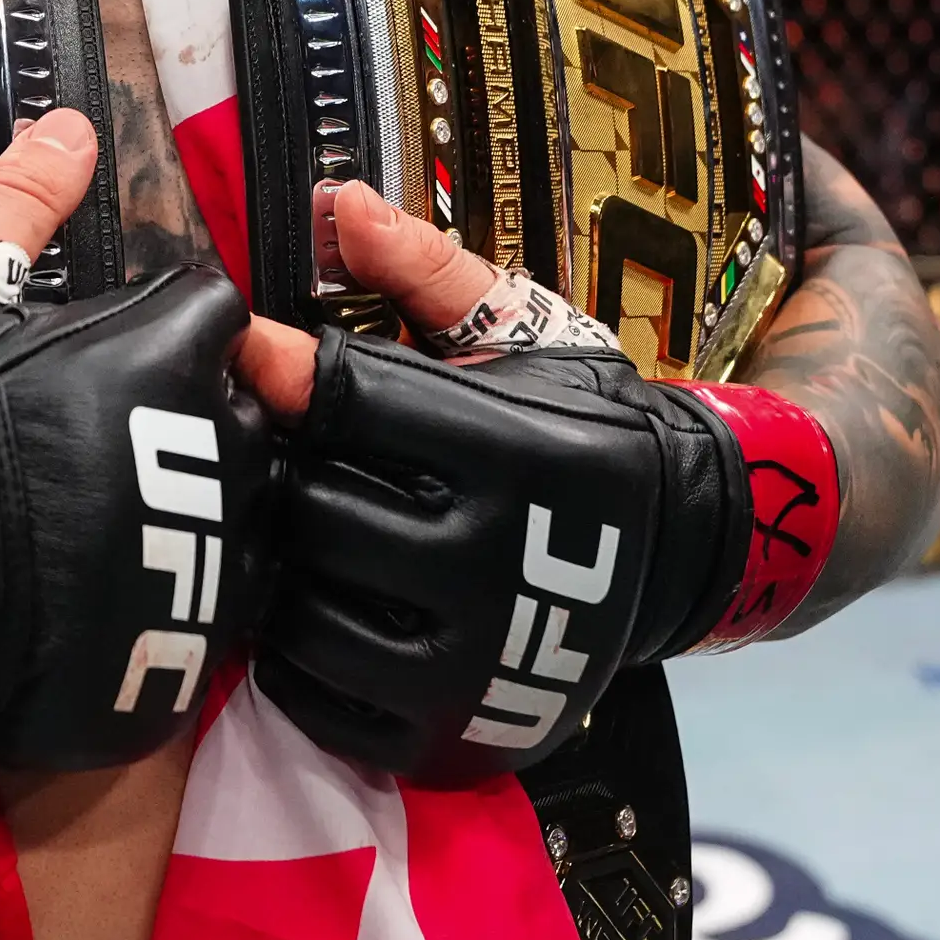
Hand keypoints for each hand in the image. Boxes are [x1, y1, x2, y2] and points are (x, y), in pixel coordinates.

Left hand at [249, 184, 837, 781]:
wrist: (679, 550)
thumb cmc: (576, 427)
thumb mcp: (523, 334)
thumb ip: (425, 269)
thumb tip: (335, 202)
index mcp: (509, 451)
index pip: (347, 402)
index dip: (286, 374)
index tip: (259, 361)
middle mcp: (490, 562)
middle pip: (310, 508)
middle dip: (282, 473)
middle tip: (272, 455)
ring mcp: (468, 664)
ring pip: (301, 612)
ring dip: (281, 568)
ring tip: (295, 532)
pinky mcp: (445, 736)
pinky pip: (315, 701)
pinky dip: (294, 658)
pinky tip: (317, 608)